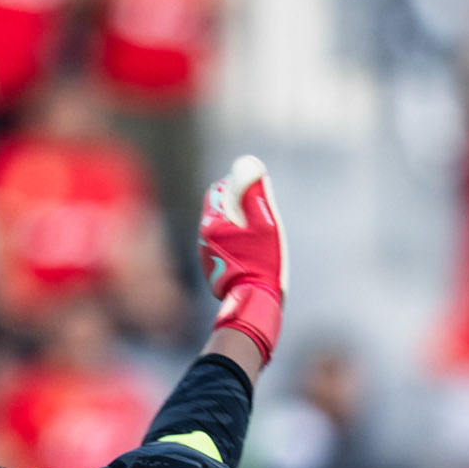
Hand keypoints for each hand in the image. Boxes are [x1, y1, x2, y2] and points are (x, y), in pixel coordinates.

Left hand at [198, 155, 286, 365]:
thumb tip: (249, 164)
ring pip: (219, 230)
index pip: (219, 189)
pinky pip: (219, 249)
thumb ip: (255, 191)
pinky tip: (248, 257)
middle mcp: (203, 238)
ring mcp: (205, 256)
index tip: (254, 196)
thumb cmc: (262, 262)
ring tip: (255, 242)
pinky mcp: (211, 271)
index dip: (238, 187)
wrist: (252, 304)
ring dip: (235, 228)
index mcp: (212, 222)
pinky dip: (232, 246)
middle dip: (236, 208)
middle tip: (257, 219)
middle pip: (218, 209)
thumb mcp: (265, 222)